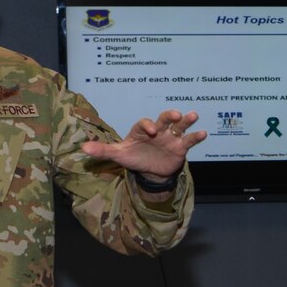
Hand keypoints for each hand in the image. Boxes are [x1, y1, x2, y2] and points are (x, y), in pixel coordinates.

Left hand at [81, 109, 205, 179]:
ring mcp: (170, 138)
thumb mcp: (119, 154)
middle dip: (169, 116)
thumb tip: (83, 149)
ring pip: (179, 126)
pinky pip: (189, 140)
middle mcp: (158, 131)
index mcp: (142, 130)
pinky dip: (196, 136)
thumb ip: (103, 150)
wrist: (151, 172)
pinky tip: (203, 133)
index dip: (148, 124)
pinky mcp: (180, 147)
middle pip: (164, 120)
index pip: (144, 123)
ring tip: (193, 115)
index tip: (151, 130)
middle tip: (175, 115)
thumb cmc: (134, 158)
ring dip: (186, 121)